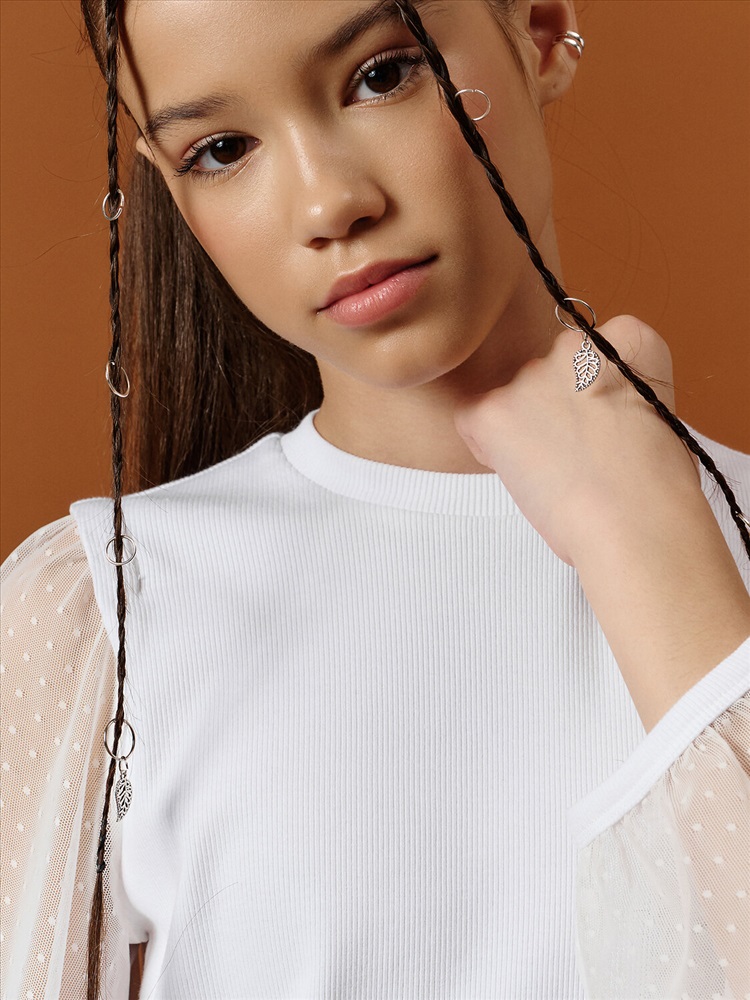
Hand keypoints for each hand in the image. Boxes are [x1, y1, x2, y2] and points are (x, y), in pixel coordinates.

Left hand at [452, 314, 698, 566]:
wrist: (636, 525)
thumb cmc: (655, 491)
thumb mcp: (654, 415)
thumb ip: (611, 394)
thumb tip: (580, 409)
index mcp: (624, 340)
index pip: (590, 354)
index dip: (593, 399)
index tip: (606, 427)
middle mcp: (574, 346)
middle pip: (545, 372)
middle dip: (549, 409)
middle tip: (573, 456)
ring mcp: (530, 375)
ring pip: (510, 398)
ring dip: (520, 429)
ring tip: (555, 473)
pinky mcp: (493, 410)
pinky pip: (472, 420)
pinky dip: (487, 447)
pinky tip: (526, 474)